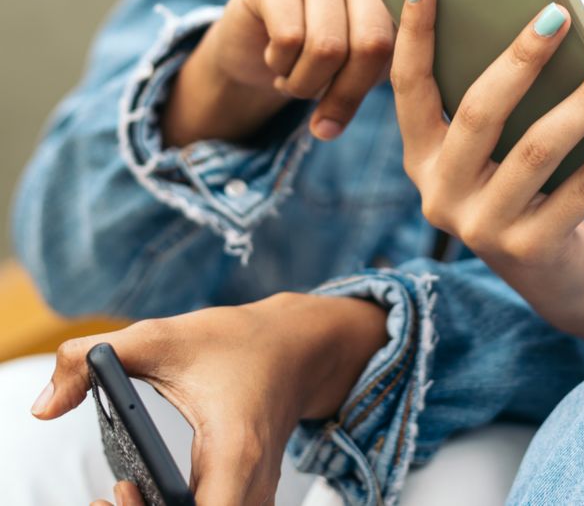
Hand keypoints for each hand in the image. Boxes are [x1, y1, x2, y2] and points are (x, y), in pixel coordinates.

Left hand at [30, 293, 386, 504]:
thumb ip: (93, 360)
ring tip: (125, 495)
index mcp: (233, 451)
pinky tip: (146, 497)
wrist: (296, 345)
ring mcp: (255, 501)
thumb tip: (44, 406)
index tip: (115, 494)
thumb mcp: (161, 337)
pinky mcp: (249, 502)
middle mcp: (250, 489)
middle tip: (112, 495)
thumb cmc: (235, 340)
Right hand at [163, 0, 395, 144]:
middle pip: (370, 42)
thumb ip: (389, 66)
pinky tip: (276, 60)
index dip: (393, 79)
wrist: (252, 50)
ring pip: (327, 46)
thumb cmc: (320, 59)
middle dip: (346, 92)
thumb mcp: (364, 64)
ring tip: (296, 81)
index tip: (378, 109)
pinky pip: (288, 39)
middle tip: (327, 115)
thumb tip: (416, 92)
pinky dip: (281, 66)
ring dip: (307, 84)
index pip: (408, 34)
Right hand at [390, 0, 583, 337]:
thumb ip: (494, 97)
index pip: (408, 86)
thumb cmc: (524, 183)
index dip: (413, 33)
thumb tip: (539, 25)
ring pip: (536, 148)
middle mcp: (439, 193)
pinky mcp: (530, 250)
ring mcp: (481, 227)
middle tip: (556, 14)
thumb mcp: (493, 146)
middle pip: (477, 112)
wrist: (554, 274)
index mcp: (421, 156)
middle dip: (519, 59)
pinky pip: (581, 189)